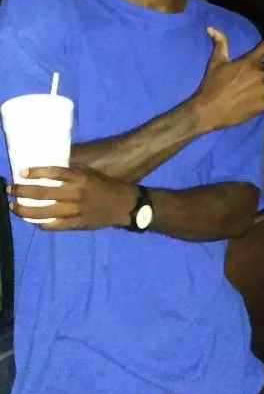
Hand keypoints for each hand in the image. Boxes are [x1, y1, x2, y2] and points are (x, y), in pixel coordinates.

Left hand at [7, 164, 135, 230]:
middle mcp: (76, 194)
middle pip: (44, 193)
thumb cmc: (104, 185)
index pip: (54, 173)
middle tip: (10, 190)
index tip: (21, 172)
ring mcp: (76, 210)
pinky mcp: (77, 224)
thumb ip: (71, 171)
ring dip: (26, 210)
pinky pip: (54, 225)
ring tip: (13, 207)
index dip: (36, 172)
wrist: (122, 205)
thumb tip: (49, 168)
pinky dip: (41, 223)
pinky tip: (31, 220)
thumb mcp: (89, 172)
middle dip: (23, 191)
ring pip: (45, 212)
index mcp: (80, 178)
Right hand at [193, 19, 263, 130]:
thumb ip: (219, 44)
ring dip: (260, 85)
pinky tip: (248, 101)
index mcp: (249, 61)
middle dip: (258, 72)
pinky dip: (261, 98)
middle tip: (242, 80)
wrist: (209, 111)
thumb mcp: (215, 63)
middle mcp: (260, 73)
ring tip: (244, 92)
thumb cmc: (211, 85)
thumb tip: (211, 28)